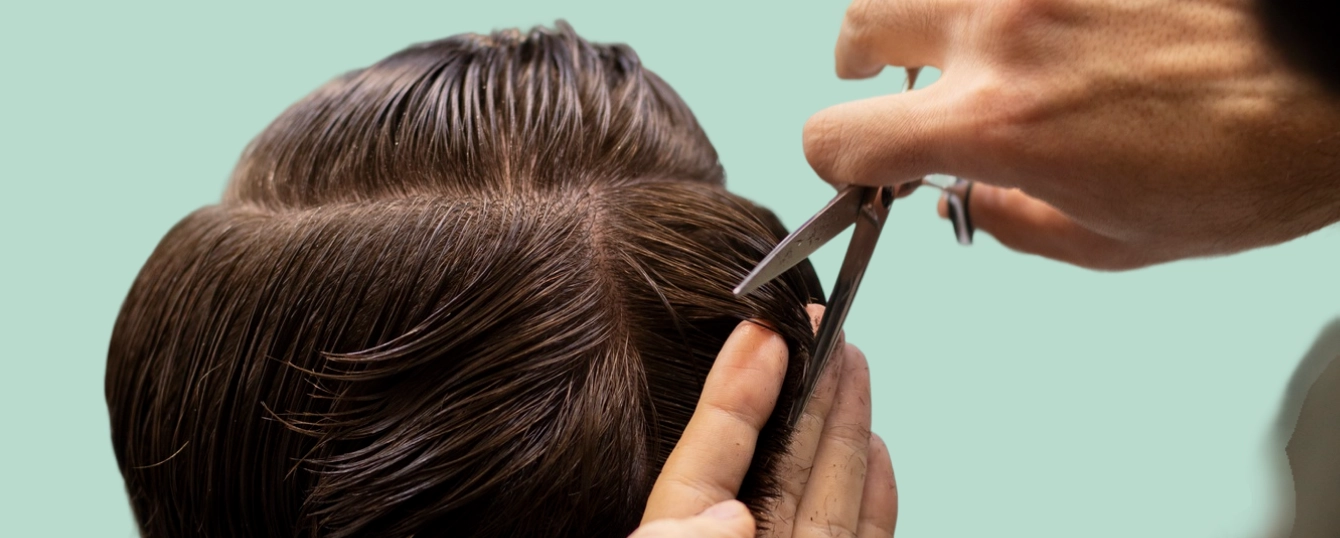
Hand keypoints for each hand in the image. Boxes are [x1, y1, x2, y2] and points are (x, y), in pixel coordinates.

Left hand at [632, 305, 897, 536]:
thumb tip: (731, 517)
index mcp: (690, 533)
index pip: (711, 453)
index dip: (737, 389)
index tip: (762, 332)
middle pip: (781, 459)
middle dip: (805, 388)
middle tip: (820, 326)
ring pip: (826, 489)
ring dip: (845, 423)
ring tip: (853, 360)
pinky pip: (863, 536)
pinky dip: (875, 494)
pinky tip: (878, 448)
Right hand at [803, 0, 1339, 268]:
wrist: (1327, 96)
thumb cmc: (1241, 169)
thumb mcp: (1107, 241)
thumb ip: (1007, 221)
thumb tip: (964, 199)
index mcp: (998, 122)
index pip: (841, 134)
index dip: (836, 162)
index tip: (858, 164)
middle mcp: (1006, 33)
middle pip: (860, 23)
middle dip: (859, 65)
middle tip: (882, 80)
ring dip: (916, 15)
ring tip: (950, 42)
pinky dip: (990, 5)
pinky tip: (1022, 27)